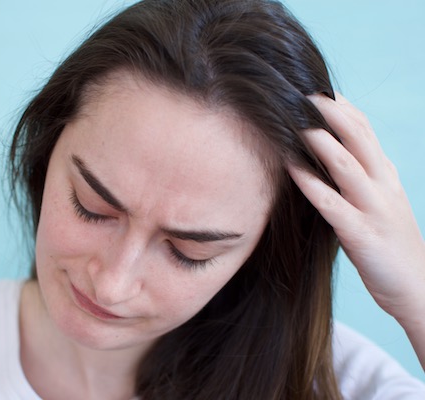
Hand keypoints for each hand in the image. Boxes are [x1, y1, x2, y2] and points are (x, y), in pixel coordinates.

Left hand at [288, 93, 424, 328]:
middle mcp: (383, 185)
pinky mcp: (361, 234)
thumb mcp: (378, 202)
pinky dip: (311, 184)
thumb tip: (326, 155)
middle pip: (359, 138)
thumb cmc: (389, 244)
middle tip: (303, 92)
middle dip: (332, 113)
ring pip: (347, 165)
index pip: (365, 130)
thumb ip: (358, 178)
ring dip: (321, 141)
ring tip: (296, 122)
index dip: (342, 107)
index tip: (317, 88)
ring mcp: (374, 208)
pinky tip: (291, 169)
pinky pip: (332, 204)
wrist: (418, 289)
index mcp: (385, 175)